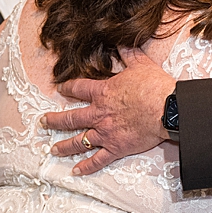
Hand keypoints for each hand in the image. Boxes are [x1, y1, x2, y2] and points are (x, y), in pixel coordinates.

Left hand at [46, 48, 175, 175]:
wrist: (167, 109)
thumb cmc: (154, 87)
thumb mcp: (140, 64)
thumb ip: (128, 54)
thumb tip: (122, 41)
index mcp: (103, 93)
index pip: (79, 89)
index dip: (68, 88)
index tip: (60, 89)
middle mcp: (99, 114)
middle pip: (71, 118)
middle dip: (55, 120)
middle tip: (44, 122)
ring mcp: (105, 133)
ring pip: (79, 141)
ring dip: (64, 145)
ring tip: (53, 149)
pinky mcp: (116, 148)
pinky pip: (98, 160)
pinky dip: (86, 166)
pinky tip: (76, 171)